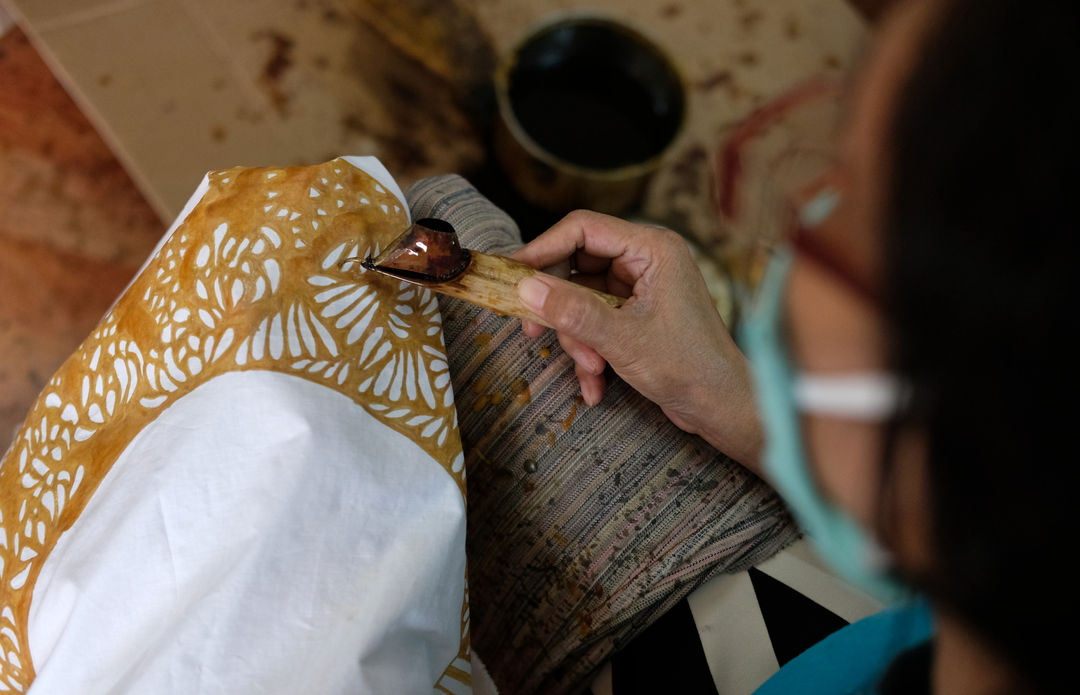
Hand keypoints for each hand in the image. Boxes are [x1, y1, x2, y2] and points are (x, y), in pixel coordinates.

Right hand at [512, 210, 762, 467]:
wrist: (722, 407)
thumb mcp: (622, 339)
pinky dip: (589, 351)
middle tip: (534, 331)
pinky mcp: (636, 315)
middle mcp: (646, 261)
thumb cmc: (688, 367)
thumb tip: (525, 288)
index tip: (511, 274)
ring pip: (581, 300)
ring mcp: (640, 289)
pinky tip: (595, 385)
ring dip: (577, 338)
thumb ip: (572, 312)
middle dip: (560, 307)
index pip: (583, 229)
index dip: (542, 248)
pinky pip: (594, 322)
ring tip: (591, 369)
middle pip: (577, 266)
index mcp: (652, 249)